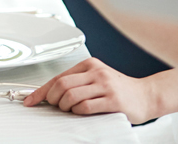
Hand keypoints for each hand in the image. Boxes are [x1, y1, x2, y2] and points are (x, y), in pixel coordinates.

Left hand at [23, 58, 158, 124]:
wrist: (147, 95)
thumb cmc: (119, 89)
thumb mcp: (96, 79)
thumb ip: (77, 83)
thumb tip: (49, 93)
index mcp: (90, 65)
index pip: (58, 77)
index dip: (41, 90)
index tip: (30, 99)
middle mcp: (96, 72)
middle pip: (61, 85)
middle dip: (51, 99)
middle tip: (54, 106)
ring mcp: (105, 85)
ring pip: (71, 96)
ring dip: (64, 107)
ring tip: (69, 110)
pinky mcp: (112, 100)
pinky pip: (86, 107)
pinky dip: (78, 112)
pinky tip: (81, 112)